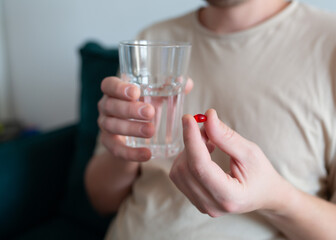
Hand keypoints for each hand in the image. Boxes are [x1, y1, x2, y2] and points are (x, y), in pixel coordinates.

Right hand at [98, 76, 193, 161]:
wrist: (133, 137)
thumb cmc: (144, 108)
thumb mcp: (155, 97)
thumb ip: (168, 88)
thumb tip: (187, 83)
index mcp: (114, 91)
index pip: (108, 85)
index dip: (119, 88)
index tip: (136, 92)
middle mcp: (106, 107)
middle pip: (110, 105)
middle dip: (130, 109)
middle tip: (150, 112)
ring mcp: (105, 126)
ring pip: (112, 126)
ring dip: (132, 129)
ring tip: (151, 131)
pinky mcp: (109, 144)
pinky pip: (116, 149)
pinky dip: (131, 153)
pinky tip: (147, 154)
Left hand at [169, 109, 286, 216]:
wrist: (265, 195)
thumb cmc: (261, 174)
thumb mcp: (250, 152)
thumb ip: (226, 136)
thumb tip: (207, 117)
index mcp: (229, 196)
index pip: (200, 166)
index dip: (191, 139)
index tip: (188, 119)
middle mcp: (212, 206)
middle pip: (186, 168)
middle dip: (191, 143)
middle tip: (206, 128)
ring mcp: (202, 206)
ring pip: (178, 172)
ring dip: (188, 150)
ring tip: (208, 142)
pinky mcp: (195, 200)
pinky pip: (179, 177)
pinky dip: (186, 159)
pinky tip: (203, 153)